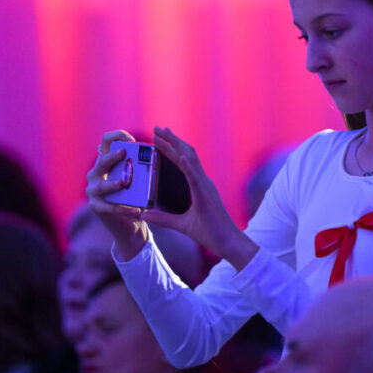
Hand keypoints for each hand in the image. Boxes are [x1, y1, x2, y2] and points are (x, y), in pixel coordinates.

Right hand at [85, 130, 149, 258]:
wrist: (129, 224)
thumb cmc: (135, 196)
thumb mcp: (138, 179)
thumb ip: (142, 167)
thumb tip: (157, 153)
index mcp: (106, 161)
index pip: (106, 141)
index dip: (117, 136)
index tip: (131, 140)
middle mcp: (96, 173)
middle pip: (102, 160)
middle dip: (112, 156)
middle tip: (123, 153)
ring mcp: (93, 190)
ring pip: (101, 185)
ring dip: (112, 184)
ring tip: (123, 184)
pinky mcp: (96, 207)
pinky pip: (109, 207)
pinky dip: (124, 209)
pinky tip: (137, 211)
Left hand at [144, 126, 257, 270]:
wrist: (227, 244)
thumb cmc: (210, 233)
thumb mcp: (181, 225)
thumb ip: (163, 219)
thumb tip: (145, 214)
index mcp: (199, 186)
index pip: (184, 161)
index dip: (171, 148)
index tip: (158, 138)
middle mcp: (203, 181)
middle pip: (186, 154)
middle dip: (172, 140)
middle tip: (157, 128)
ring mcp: (206, 187)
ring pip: (190, 160)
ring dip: (176, 146)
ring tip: (162, 134)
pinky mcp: (206, 196)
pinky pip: (195, 178)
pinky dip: (188, 166)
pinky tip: (180, 156)